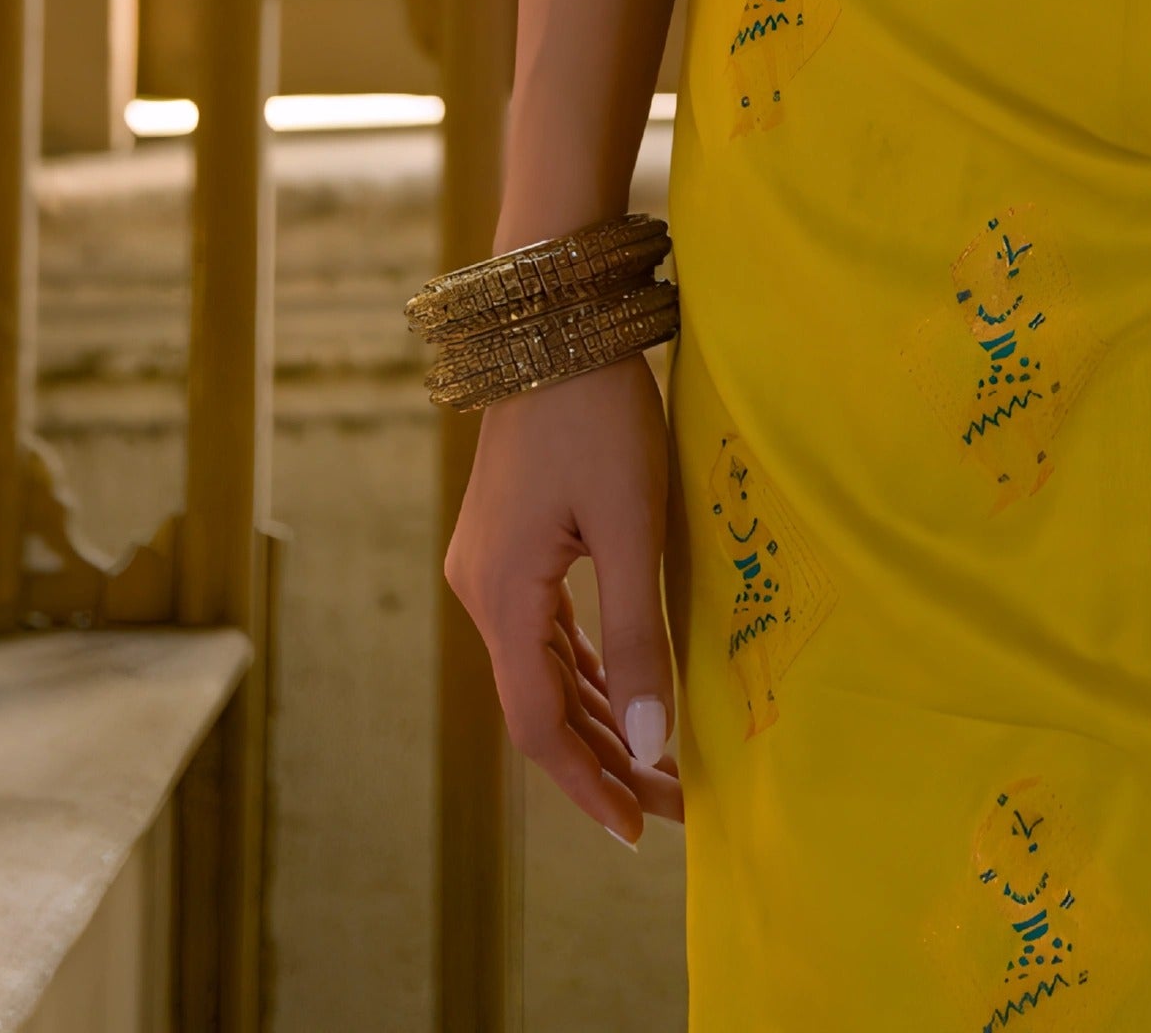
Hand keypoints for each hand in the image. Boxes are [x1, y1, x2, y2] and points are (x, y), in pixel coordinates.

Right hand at [444, 357, 684, 845]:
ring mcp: (489, 565)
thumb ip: (639, 637)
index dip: (589, 784)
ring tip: (655, 764)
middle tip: (669, 805)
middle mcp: (481, 591)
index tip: (638, 829)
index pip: (540, 726)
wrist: (553, 320)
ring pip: (543, 668)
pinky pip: (545, 628)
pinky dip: (584, 667)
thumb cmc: (598, 414)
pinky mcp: (508, 540)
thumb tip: (654, 746)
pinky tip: (623, 691)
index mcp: (502, 598)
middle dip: (605, 759)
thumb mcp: (631, 527)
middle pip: (541, 704)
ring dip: (598, 715)